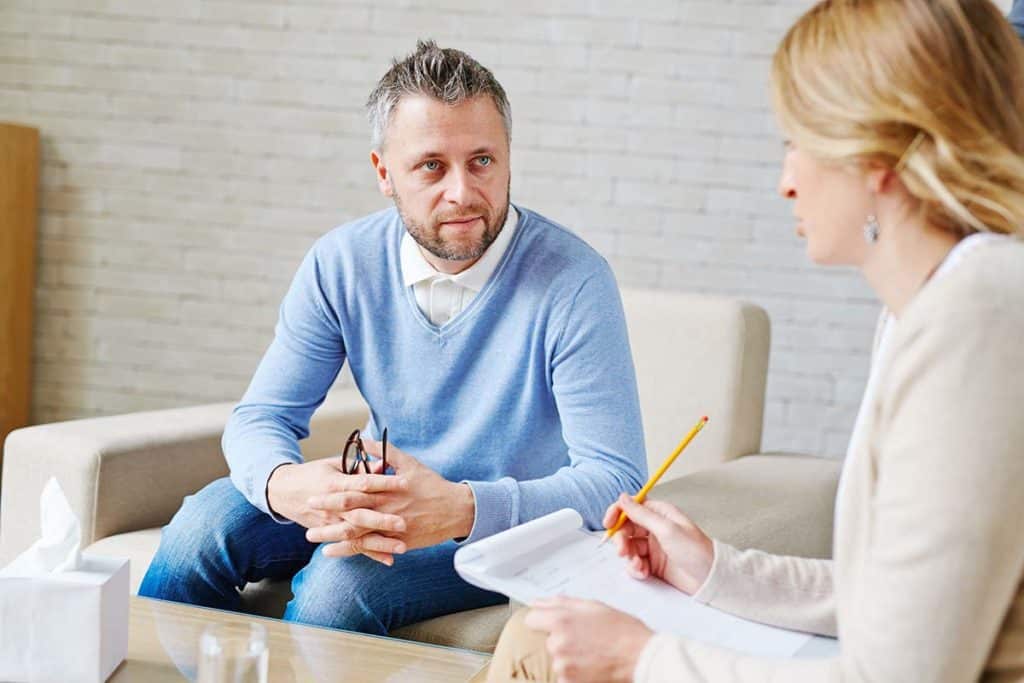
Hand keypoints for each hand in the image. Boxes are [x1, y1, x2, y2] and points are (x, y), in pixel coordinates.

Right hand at [266, 458, 408, 558]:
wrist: (284, 491)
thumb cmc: (313, 473)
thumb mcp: (334, 464)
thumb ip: (359, 466)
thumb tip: (383, 464)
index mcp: (336, 483)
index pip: (364, 483)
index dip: (384, 482)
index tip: (405, 482)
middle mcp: (334, 506)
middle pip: (361, 513)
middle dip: (383, 519)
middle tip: (404, 523)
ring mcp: (332, 523)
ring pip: (358, 535)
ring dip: (380, 542)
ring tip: (402, 547)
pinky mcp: (331, 534)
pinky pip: (353, 546)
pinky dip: (371, 554)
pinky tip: (388, 559)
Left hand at [305, 440, 474, 562]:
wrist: (455, 510)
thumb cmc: (431, 485)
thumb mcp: (410, 463)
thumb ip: (385, 452)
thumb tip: (365, 439)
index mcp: (387, 489)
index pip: (354, 491)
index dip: (332, 494)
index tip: (313, 494)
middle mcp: (386, 509)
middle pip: (350, 514)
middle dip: (327, 516)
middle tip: (307, 516)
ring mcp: (391, 527)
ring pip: (357, 534)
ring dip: (333, 536)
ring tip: (313, 537)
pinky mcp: (397, 541)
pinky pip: (370, 547)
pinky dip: (351, 550)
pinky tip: (333, 552)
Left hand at [524, 597, 651, 682]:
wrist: (640, 657)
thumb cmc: (621, 631)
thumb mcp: (592, 606)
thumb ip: (560, 603)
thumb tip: (538, 602)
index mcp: (560, 620)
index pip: (532, 619)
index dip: (543, 620)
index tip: (551, 624)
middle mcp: (557, 643)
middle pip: (548, 640)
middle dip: (563, 639)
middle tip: (586, 639)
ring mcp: (562, 665)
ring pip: (558, 658)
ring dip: (570, 657)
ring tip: (592, 653)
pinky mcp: (568, 681)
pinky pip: (564, 675)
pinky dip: (575, 673)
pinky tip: (592, 666)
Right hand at [605, 493, 713, 594]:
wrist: (710, 579)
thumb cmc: (696, 550)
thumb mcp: (667, 529)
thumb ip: (641, 514)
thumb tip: (623, 497)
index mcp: (660, 514)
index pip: (632, 507)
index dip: (618, 513)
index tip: (608, 522)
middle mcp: (655, 528)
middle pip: (627, 528)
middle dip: (621, 540)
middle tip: (622, 551)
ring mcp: (654, 547)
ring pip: (629, 547)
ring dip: (629, 557)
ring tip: (638, 565)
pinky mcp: (654, 564)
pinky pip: (635, 563)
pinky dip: (635, 568)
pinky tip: (643, 573)